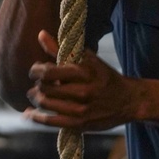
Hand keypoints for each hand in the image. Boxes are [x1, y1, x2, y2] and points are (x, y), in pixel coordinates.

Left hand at [25, 30, 140, 130]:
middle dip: (36, 85)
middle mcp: (82, 91)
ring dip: (35, 99)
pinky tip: (29, 114)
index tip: (35, 70)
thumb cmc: (105, 77)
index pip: (48, 72)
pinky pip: (51, 122)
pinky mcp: (80, 124)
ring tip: (35, 95)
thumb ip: (61, 49)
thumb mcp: (88, 59)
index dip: (36, 70)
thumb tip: (41, 34)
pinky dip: (36, 118)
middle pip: (44, 88)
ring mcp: (81, 110)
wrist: (128, 100)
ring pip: (45, 104)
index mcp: (83, 72)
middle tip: (37, 84)